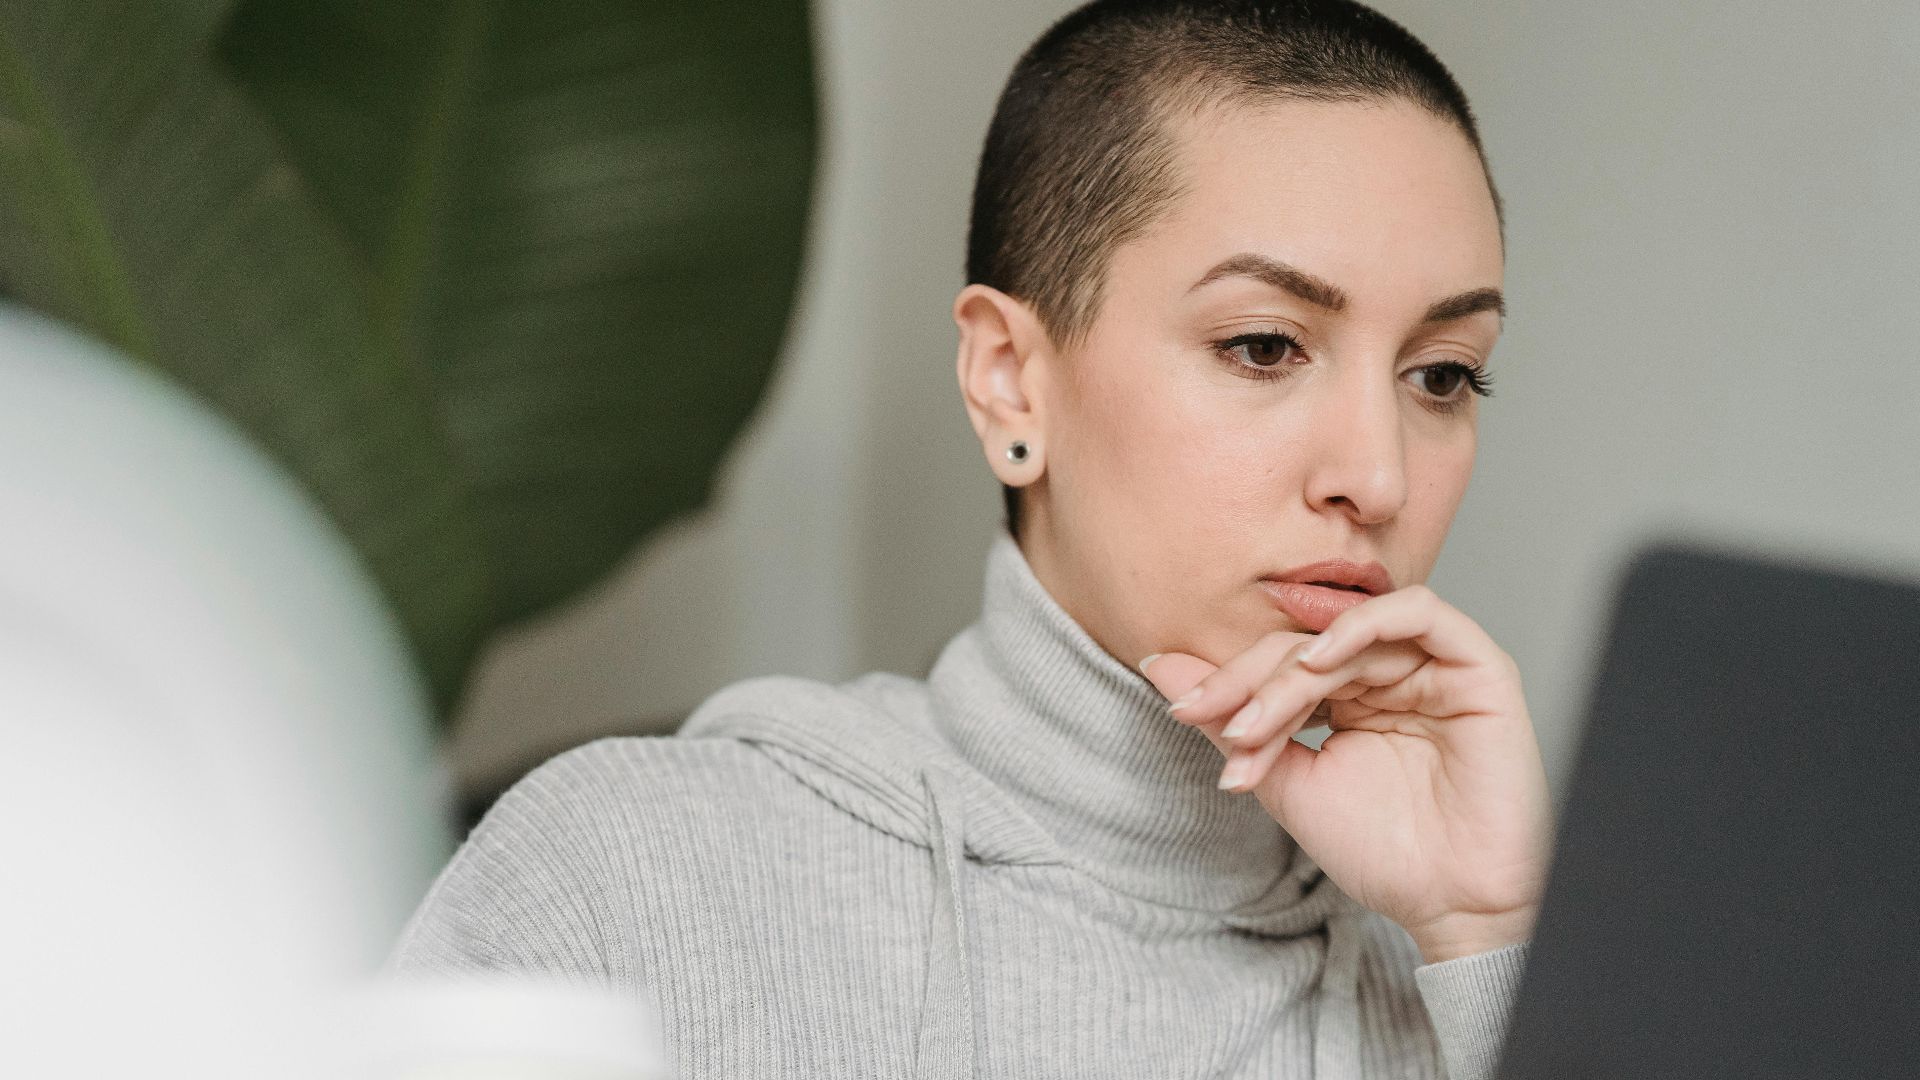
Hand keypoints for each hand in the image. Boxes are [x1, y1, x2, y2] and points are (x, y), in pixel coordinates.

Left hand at [1138, 585, 1551, 962]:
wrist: (1452, 906)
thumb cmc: (1384, 852)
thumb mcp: (1290, 784)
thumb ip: (1233, 725)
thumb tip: (1159, 665)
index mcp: (1352, 696)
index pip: (1279, 663)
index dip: (1228, 683)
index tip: (1181, 712)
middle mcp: (1392, 674)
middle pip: (1305, 644)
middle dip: (1248, 681)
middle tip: (1208, 718)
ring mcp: (1435, 668)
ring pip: (1347, 633)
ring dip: (1291, 670)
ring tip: (1258, 716)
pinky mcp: (1478, 668)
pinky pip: (1422, 614)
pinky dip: (1363, 625)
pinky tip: (1319, 660)